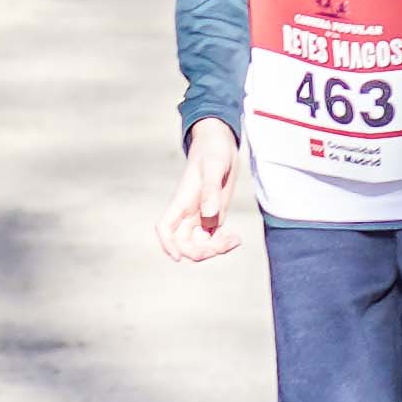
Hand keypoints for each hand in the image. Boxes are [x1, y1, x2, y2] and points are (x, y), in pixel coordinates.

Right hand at [160, 123, 249, 263]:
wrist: (221, 144)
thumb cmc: (213, 151)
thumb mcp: (214, 166)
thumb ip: (210, 190)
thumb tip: (209, 215)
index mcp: (181, 200)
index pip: (165, 227)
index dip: (167, 244)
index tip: (177, 257)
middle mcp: (188, 212)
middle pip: (183, 243)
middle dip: (199, 252)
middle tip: (223, 244)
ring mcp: (200, 216)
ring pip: (199, 244)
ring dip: (214, 250)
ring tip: (235, 240)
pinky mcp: (213, 216)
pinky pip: (213, 239)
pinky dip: (223, 244)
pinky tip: (236, 239)